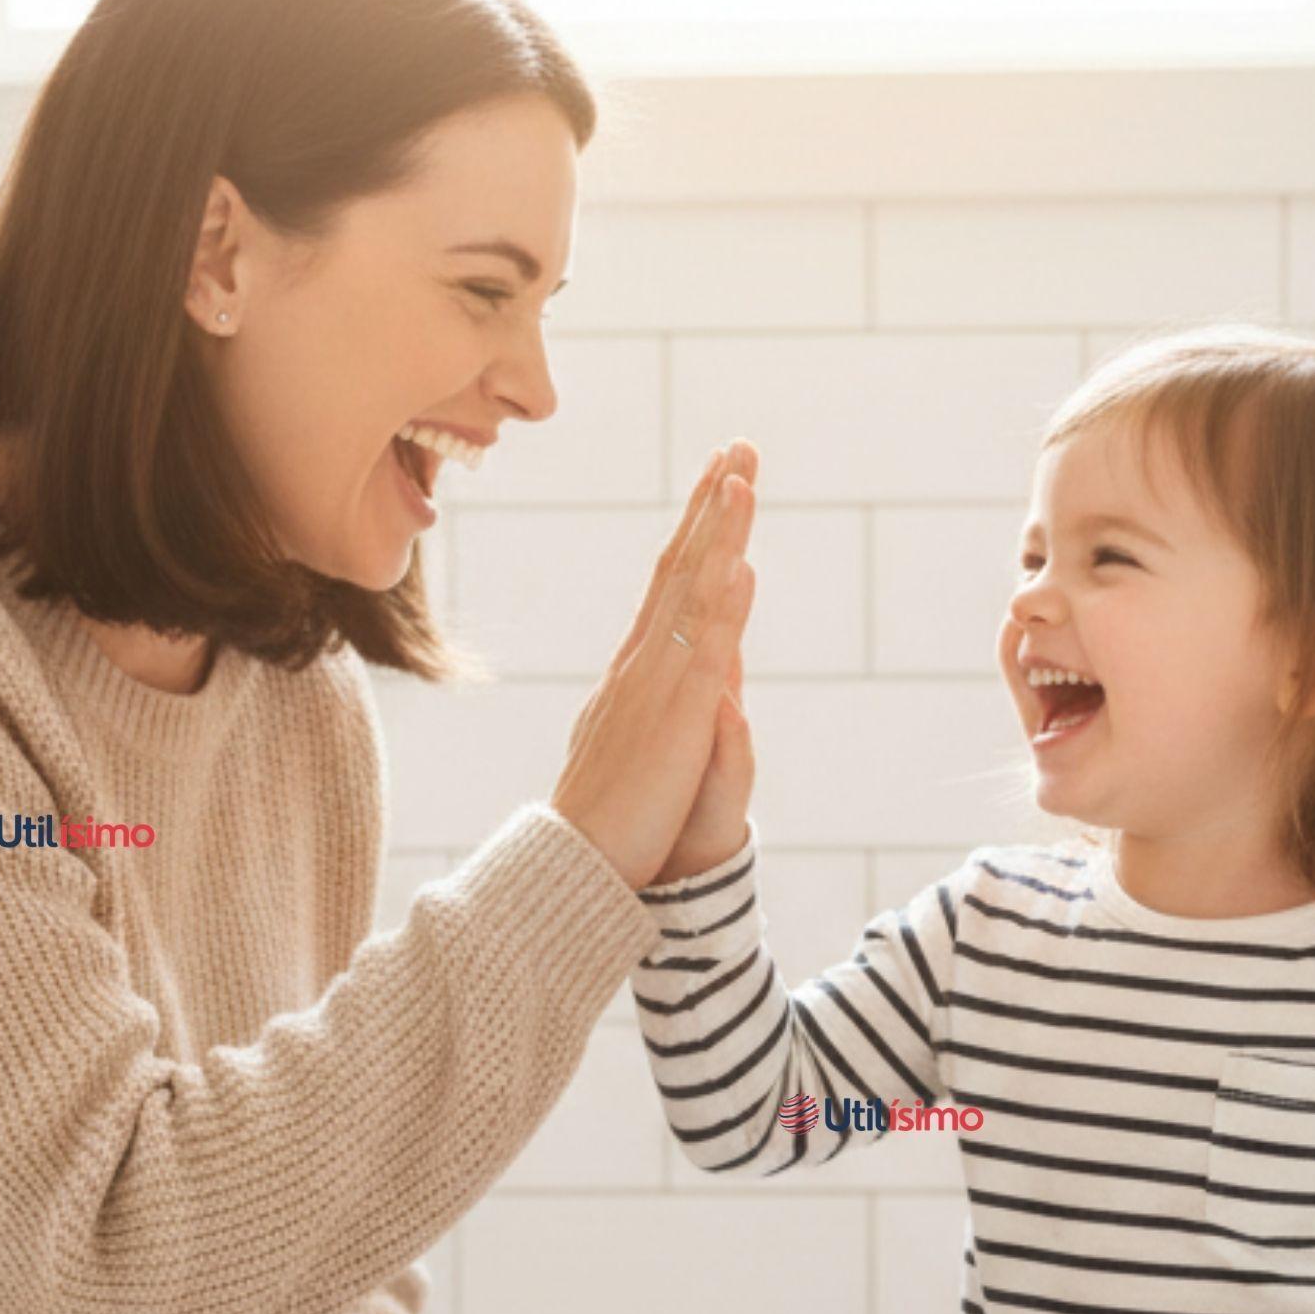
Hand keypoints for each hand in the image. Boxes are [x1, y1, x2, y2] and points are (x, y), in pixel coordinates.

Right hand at [551, 442, 757, 891]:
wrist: (574, 867)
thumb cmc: (605, 817)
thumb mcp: (635, 748)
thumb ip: (663, 709)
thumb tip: (688, 681)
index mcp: (635, 671)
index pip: (670, 583)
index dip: (696, 528)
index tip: (718, 479)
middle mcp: (642, 666)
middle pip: (681, 569)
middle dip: (711, 506)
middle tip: (737, 446)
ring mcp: (656, 689)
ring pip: (691, 596)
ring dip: (718, 534)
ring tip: (740, 477)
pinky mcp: (676, 724)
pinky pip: (703, 655)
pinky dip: (722, 608)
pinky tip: (740, 567)